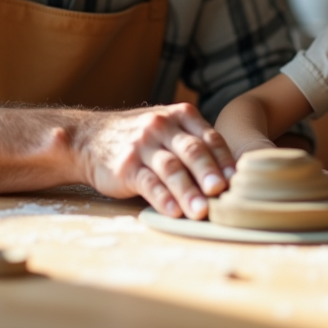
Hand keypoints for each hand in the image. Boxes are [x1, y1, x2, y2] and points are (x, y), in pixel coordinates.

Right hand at [72, 103, 234, 219]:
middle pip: (192, 150)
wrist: (90, 137)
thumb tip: (229, 175)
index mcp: (180, 115)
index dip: (224, 159)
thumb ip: (193, 142)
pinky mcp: (126, 166)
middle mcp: (162, 126)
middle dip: (209, 173)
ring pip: (171, 168)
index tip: (237, 180)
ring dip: (188, 191)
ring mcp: (143, 145)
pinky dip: (162, 199)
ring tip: (201, 211)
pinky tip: (174, 212)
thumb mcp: (167, 127)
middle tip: (221, 192)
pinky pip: (148, 183)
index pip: (209, 137)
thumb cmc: (139, 137)